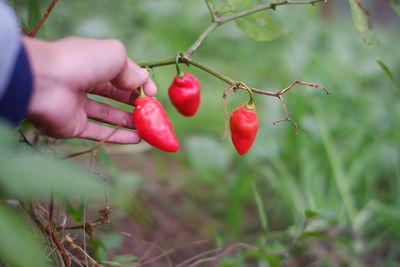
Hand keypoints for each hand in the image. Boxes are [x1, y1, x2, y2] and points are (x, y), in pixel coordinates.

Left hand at [23, 36, 156, 143]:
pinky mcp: (73, 126)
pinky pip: (99, 132)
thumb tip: (143, 81)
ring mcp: (77, 105)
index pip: (120, 72)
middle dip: (134, 102)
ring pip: (107, 115)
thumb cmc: (81, 61)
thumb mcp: (115, 55)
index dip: (138, 82)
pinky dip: (119, 136)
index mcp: (92, 61)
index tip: (153, 94)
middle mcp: (84, 82)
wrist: (44, 82)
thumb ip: (131, 70)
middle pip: (114, 94)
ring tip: (148, 127)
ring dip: (129, 121)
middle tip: (152, 111)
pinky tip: (137, 139)